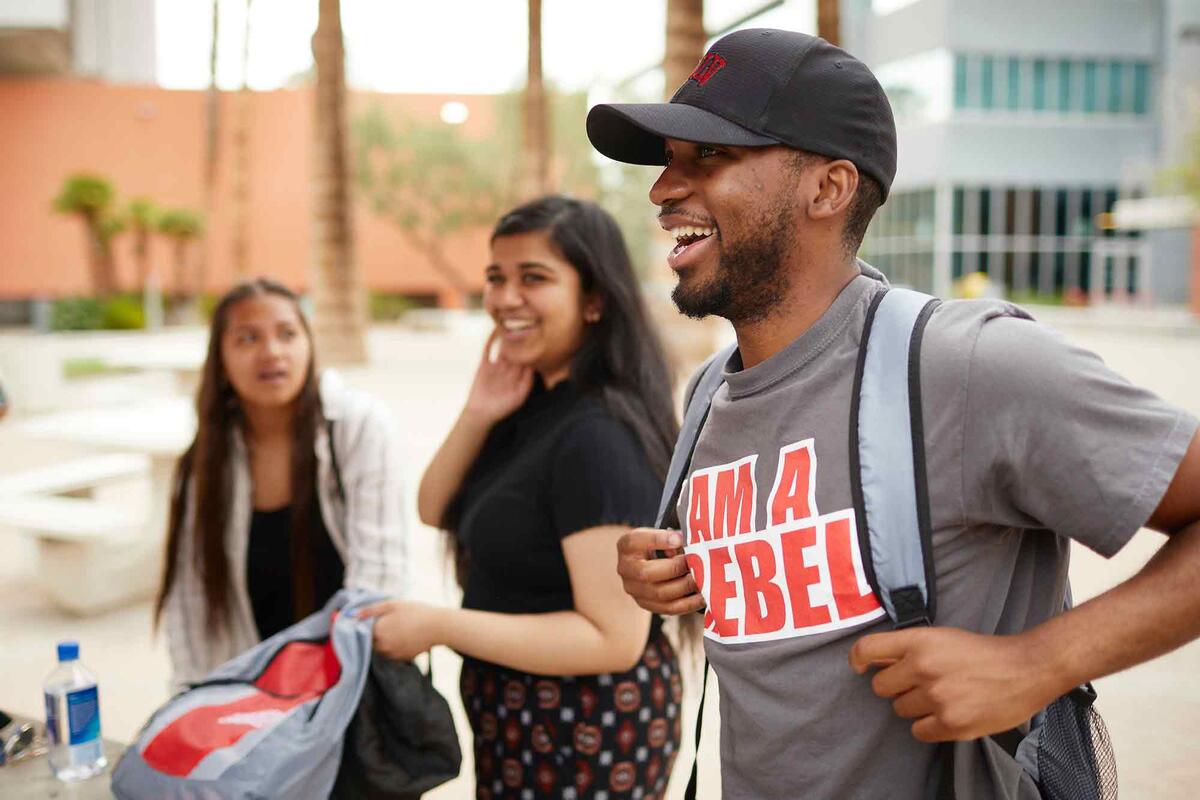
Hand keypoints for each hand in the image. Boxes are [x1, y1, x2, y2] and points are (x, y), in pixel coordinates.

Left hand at [358, 600, 445, 661]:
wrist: (438, 627)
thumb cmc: (416, 612)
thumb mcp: (392, 605)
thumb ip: (370, 610)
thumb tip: (352, 615)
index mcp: (377, 631)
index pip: (361, 631)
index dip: (365, 625)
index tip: (372, 620)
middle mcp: (382, 646)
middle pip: (370, 642)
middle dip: (375, 634)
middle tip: (388, 623)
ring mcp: (392, 654)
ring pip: (380, 649)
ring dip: (383, 641)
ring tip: (397, 629)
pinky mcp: (402, 659)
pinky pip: (391, 654)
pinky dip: (393, 647)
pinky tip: (404, 637)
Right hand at [462, 328, 533, 425]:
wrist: (481, 413)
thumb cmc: (501, 409)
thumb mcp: (518, 397)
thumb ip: (526, 383)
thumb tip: (533, 367)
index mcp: (519, 376)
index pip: (528, 359)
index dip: (534, 348)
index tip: (540, 336)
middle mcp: (509, 369)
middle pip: (517, 350)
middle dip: (522, 339)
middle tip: (528, 322)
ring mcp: (496, 366)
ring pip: (504, 348)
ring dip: (507, 337)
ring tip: (512, 322)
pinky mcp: (484, 365)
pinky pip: (488, 350)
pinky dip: (491, 340)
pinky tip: (495, 330)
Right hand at [615, 528, 704, 615]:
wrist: (648, 561)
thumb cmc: (657, 544)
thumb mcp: (659, 534)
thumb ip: (671, 537)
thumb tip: (688, 543)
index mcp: (626, 546)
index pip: (635, 541)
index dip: (657, 540)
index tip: (679, 539)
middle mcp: (625, 569)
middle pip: (647, 573)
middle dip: (676, 568)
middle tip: (696, 562)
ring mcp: (634, 590)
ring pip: (660, 594)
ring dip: (685, 587)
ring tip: (702, 579)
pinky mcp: (647, 605)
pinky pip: (669, 608)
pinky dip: (689, 603)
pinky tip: (703, 596)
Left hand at [849, 627, 1061, 741]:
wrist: (1025, 669)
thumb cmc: (981, 652)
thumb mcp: (940, 637)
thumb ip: (908, 648)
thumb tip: (874, 661)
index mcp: (919, 641)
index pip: (867, 649)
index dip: (857, 660)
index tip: (860, 667)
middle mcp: (924, 667)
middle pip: (880, 687)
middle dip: (896, 687)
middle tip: (919, 684)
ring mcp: (937, 697)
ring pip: (900, 710)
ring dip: (915, 707)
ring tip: (942, 696)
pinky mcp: (952, 723)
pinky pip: (919, 731)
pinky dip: (930, 726)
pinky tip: (948, 713)